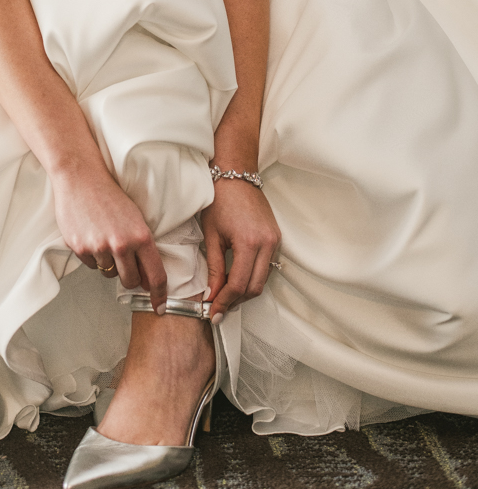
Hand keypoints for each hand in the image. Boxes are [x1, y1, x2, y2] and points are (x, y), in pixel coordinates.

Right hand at [52, 167, 167, 311]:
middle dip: (131, 279)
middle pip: (130, 281)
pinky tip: (91, 235)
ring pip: (109, 273)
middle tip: (128, 266)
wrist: (80, 177)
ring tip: (105, 238)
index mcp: (140, 236)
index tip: (160, 305)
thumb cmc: (109, 194)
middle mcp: (121, 245)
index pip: (155, 275)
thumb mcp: (135, 217)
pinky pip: (91, 264)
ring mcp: (99, 247)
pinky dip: (92, 255)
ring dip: (109, 263)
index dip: (159, 295)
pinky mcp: (80, 248)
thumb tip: (146, 275)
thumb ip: (142, 246)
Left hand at [201, 179, 280, 319]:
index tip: (212, 312)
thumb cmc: (220, 200)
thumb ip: (213, 268)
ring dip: (244, 292)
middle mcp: (267, 244)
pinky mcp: (276, 239)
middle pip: (254, 287)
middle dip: (235, 301)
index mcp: (249, 242)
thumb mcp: (211, 235)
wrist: (236, 175)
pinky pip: (267, 267)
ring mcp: (275, 241)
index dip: (224, 302)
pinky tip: (236, 279)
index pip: (238, 284)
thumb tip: (211, 295)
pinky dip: (252, 278)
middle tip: (217, 309)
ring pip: (262, 280)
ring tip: (225, 296)